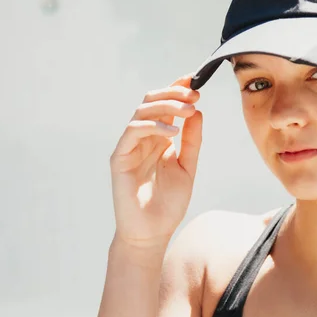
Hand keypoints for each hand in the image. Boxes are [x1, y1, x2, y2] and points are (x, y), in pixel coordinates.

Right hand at [109, 74, 202, 249]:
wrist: (152, 233)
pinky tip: (173, 132)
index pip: (165, 107)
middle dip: (173, 93)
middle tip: (193, 94)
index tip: (195, 83)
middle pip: (151, 102)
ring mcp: (129, 146)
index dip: (177, 91)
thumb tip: (197, 112)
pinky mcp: (119, 157)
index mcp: (158, 139)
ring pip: (142, 111)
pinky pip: (133, 131)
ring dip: (166, 106)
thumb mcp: (187, 167)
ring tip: (188, 110)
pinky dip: (153, 126)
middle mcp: (142, 139)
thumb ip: (192, 141)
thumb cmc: (168, 204)